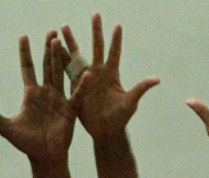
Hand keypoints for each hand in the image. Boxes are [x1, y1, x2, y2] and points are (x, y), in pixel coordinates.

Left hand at [0, 31, 87, 165]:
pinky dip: (80, 85)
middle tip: (50, 32)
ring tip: (59, 42)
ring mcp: (59, 99)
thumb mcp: (5, 126)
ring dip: (59, 59)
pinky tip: (85, 73)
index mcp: (31, 94)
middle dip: (47, 49)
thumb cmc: (25, 143)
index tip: (23, 37)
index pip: (27, 68)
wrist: (44, 156)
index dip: (25, 53)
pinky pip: (76, 94)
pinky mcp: (70, 109)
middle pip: (46, 66)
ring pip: (59, 74)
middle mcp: (46, 92)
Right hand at [61, 14, 158, 141]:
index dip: (116, 40)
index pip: (114, 52)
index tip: (117, 25)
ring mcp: (86, 79)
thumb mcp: (130, 103)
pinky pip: (66, 71)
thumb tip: (156, 79)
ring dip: (70, 43)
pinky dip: (60, 61)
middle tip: (94, 14)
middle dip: (95, 31)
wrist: (104, 131)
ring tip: (62, 28)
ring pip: (77, 56)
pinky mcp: (75, 87)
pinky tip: (53, 50)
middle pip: (96, 47)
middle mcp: (99, 72)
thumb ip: (140, 89)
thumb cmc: (119, 118)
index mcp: (112, 74)